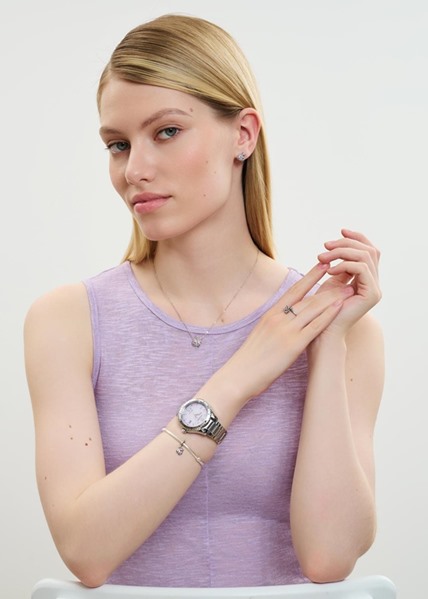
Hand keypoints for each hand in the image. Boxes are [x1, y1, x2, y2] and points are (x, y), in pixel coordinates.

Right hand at [225, 262, 351, 398]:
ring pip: (313, 309)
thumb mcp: (259, 334)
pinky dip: (328, 315)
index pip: (293, 290)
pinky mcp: (293, 345)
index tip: (321, 266)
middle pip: (307, 297)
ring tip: (348, 289)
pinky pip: (314, 327)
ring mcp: (286, 330)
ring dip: (333, 298)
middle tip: (343, 273)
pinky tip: (340, 308)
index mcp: (270, 314)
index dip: (309, 277)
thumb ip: (273, 324)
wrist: (239, 375)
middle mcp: (278, 318)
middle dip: (326, 285)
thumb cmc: (249, 360)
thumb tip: (284, 318)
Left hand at [316, 229, 380, 335]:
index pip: (369, 250)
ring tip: (322, 257)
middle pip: (369, 250)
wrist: (322, 331)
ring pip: (366, 257)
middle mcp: (374, 283)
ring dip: (342, 252)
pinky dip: (344, 264)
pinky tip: (328, 269)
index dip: (357, 237)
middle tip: (325, 246)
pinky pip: (362, 269)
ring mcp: (375, 289)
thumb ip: (338, 264)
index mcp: (366, 278)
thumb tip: (336, 244)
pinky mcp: (371, 295)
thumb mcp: (330, 280)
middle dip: (346, 243)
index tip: (340, 230)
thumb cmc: (321, 308)